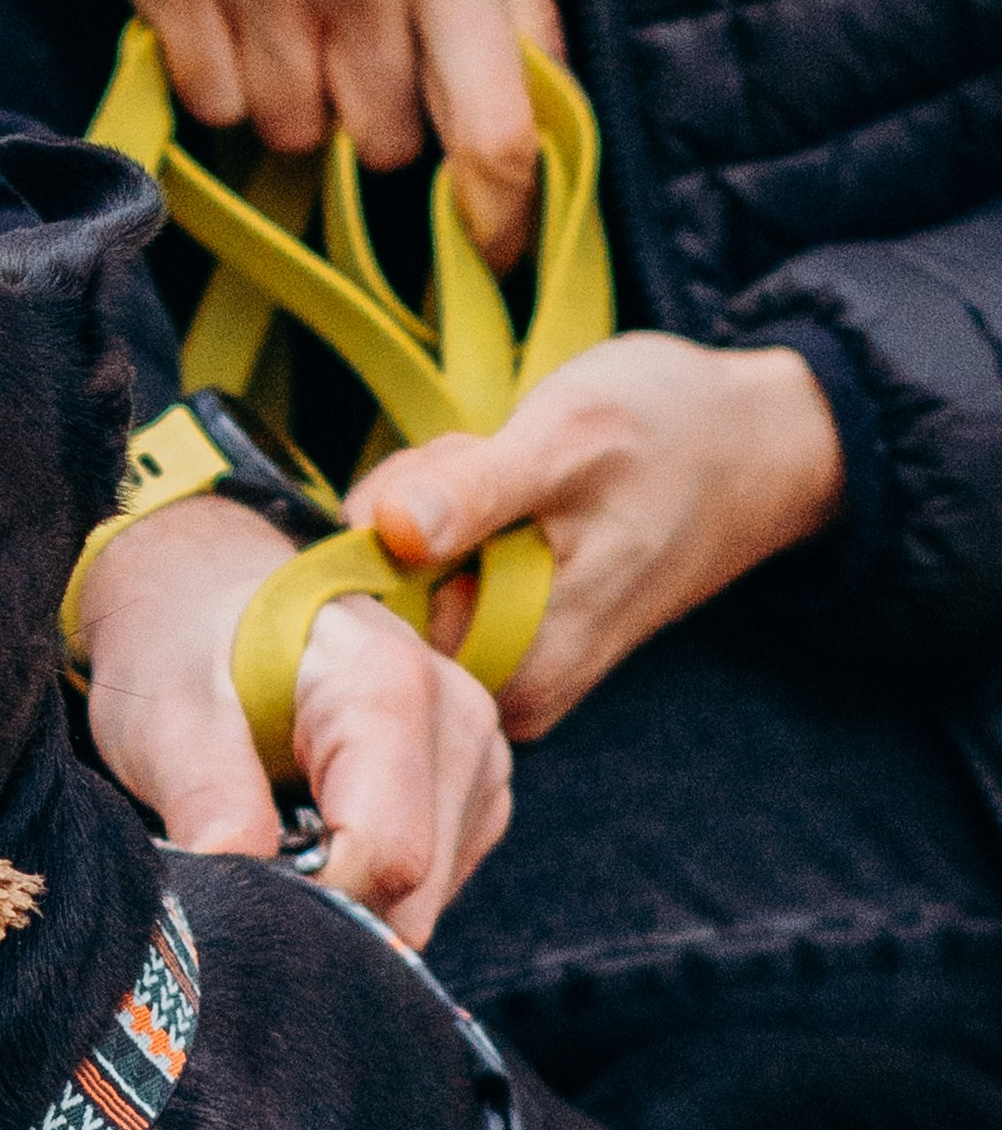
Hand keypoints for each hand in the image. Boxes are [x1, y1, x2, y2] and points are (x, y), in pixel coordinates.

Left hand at [78, 492, 511, 943]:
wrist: (217, 606)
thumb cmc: (186, 650)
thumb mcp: (167, 712)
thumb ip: (205, 795)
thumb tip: (239, 891)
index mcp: (390, 682)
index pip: (386, 854)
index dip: (308, 906)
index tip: (240, 903)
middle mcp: (459, 717)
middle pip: (413, 887)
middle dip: (325, 913)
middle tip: (244, 875)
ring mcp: (478, 759)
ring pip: (422, 903)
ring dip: (344, 903)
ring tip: (275, 838)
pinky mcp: (475, 798)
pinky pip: (427, 893)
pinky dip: (364, 890)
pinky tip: (312, 838)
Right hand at [94, 0, 562, 269]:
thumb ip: (515, 0)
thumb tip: (548, 124)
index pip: (492, 126)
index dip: (497, 216)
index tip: (493, 255)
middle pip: (384, 145)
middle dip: (379, 117)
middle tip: (361, 40)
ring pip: (292, 135)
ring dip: (298, 99)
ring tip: (293, 12)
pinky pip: (213, 106)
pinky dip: (225, 78)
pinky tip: (234, 5)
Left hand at [347, 333, 846, 737]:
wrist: (750, 445)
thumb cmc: (670, 433)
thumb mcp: (567, 440)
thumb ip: (474, 491)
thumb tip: (386, 529)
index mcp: (519, 675)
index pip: (378, 620)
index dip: (394, 530)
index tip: (460, 477)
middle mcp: (509, 696)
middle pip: (385, 603)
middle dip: (418, 518)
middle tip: (493, 463)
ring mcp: (507, 670)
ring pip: (408, 583)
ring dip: (440, 514)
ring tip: (517, 476)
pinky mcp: (506, 638)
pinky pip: (438, 577)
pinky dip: (460, 524)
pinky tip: (516, 496)